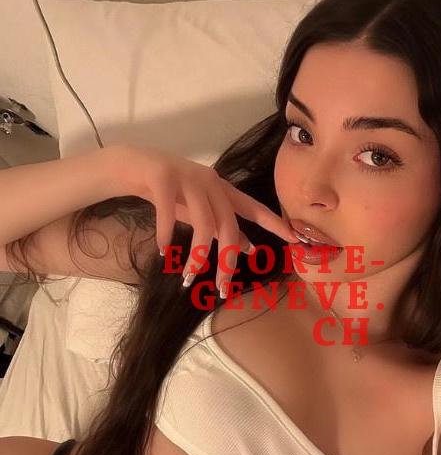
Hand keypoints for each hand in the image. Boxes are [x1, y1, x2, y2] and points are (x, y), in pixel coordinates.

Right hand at [107, 143, 297, 291]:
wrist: (130, 165)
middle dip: (227, 260)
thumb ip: (224, 228)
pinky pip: (168, 210)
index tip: (295, 239)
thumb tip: (250, 249)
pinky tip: (163, 251)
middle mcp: (210, 181)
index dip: (274, 224)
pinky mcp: (161, 176)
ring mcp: (186, 177)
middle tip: (222, 289)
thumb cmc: (170, 193)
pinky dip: (167, 234)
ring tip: (187, 276)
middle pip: (227, 224)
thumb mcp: (200, 213)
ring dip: (197, 254)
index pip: (253, 208)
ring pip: (202, 222)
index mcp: (222, 190)